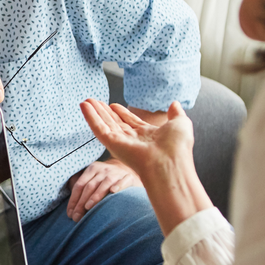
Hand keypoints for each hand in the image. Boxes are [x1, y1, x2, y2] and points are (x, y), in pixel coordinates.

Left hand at [65, 159, 142, 221]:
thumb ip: (82, 189)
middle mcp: (103, 169)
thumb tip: (71, 210)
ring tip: (88, 207)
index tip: (70, 214)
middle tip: (77, 217)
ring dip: (96, 195)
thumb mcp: (93, 180)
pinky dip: (118, 186)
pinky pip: (123, 181)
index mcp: (92, 169)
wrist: (127, 171)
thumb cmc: (105, 181)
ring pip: (105, 184)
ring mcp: (116, 173)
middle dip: (81, 202)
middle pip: (90, 186)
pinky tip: (113, 192)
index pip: (80, 185)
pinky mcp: (129, 177)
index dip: (74, 200)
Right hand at [80, 99, 210, 233]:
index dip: (121, 112)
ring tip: (86, 100)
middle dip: (104, 112)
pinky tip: (84, 106)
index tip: (113, 104)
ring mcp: (121, 143)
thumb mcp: (181, 124)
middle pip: (114, 122)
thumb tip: (175, 103)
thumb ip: (176, 113)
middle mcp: (132, 140)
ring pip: (104, 124)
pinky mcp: (112, 144)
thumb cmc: (178, 148)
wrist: (170, 164)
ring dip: (94, 112)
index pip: (130, 122)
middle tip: (94, 101)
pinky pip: (98, 129)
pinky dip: (90, 117)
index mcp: (147, 136)